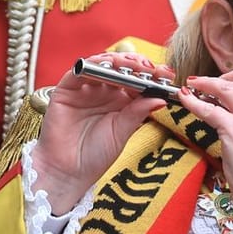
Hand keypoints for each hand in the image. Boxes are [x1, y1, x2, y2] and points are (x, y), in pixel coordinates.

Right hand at [32, 52, 166, 215]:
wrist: (69, 172)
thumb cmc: (95, 156)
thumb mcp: (122, 133)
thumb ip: (138, 113)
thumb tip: (161, 98)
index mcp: (120, 101)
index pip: (136, 80)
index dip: (151, 75)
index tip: (166, 74)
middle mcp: (103, 91)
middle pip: (120, 68)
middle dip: (136, 64)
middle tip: (149, 67)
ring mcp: (84, 89)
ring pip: (100, 64)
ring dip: (116, 61)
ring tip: (130, 65)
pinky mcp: (66, 90)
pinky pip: (77, 72)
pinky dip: (90, 66)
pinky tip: (104, 68)